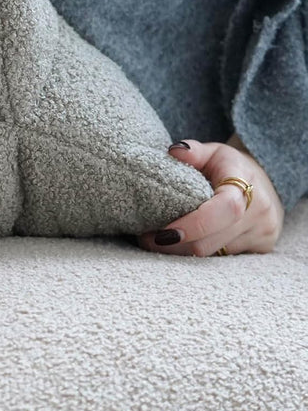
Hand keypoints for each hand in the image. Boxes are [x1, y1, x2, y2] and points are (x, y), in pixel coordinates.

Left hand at [137, 135, 284, 255]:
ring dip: (182, 251)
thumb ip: (194, 151)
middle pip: (211, 241)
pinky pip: (221, 259)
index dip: (193, 225)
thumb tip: (174, 151)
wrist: (265, 183)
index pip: (225, 209)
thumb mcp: (213, 152)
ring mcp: (261, 234)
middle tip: (145, 238)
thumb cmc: (231, 166)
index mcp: (245, 185)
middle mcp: (258, 213)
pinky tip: (181, 244)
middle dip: (175, 244)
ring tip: (157, 241)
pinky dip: (197, 253)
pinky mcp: (259, 249)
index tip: (163, 233)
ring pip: (213, 255)